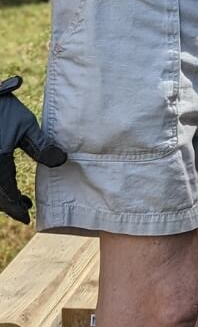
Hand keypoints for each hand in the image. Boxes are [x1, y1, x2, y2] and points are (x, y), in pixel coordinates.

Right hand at [0, 76, 67, 223]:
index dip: (16, 207)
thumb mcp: (25, 126)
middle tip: (24, 209)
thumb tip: (63, 161)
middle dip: (9, 205)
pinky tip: (7, 183)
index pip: (6, 193)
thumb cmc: (2, 109)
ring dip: (2, 197)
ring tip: (19, 199)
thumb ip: (42, 146)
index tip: (27, 217)